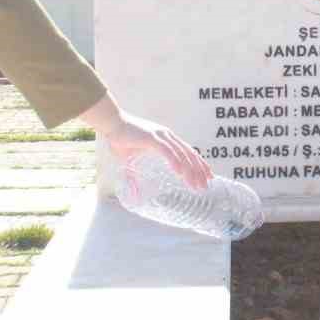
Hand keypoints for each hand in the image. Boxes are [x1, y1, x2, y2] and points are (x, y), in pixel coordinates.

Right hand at [86, 98, 211, 191]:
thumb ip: (134, 178)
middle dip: (199, 170)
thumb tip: (134, 195)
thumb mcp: (130, 161)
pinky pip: (167, 152)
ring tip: (195, 184)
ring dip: (190, 170)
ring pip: (181, 154)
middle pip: (189, 154)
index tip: (208, 176)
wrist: (111, 124)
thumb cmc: (120, 140)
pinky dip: (175, 162)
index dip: (200, 164)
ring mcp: (161, 136)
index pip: (189, 152)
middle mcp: (168, 137)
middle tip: (206, 184)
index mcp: (167, 139)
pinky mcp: (152, 138)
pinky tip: (180, 173)